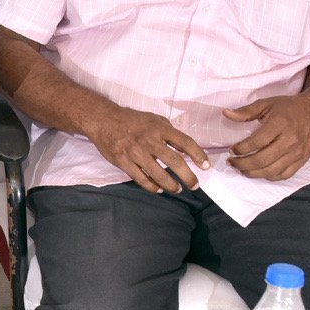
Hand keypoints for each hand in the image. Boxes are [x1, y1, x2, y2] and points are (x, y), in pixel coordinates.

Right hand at [86, 106, 209, 193]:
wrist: (104, 120)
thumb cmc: (133, 120)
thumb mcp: (155, 120)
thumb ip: (170, 133)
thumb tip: (185, 149)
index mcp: (159, 128)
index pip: (185, 142)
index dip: (198, 155)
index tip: (206, 166)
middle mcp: (149, 141)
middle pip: (175, 162)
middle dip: (188, 176)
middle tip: (194, 185)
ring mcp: (135, 153)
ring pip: (159, 174)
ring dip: (172, 185)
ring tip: (178, 189)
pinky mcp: (123, 162)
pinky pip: (141, 179)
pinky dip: (152, 186)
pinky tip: (159, 189)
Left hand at [224, 95, 309, 180]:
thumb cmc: (289, 108)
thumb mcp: (266, 103)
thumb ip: (246, 111)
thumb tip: (226, 114)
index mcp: (280, 124)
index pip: (257, 142)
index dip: (241, 149)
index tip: (232, 149)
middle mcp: (290, 141)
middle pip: (262, 160)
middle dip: (242, 164)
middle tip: (232, 162)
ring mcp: (297, 153)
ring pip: (272, 171)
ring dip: (253, 173)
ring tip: (241, 169)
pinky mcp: (302, 160)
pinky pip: (284, 175)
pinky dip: (269, 176)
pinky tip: (259, 172)